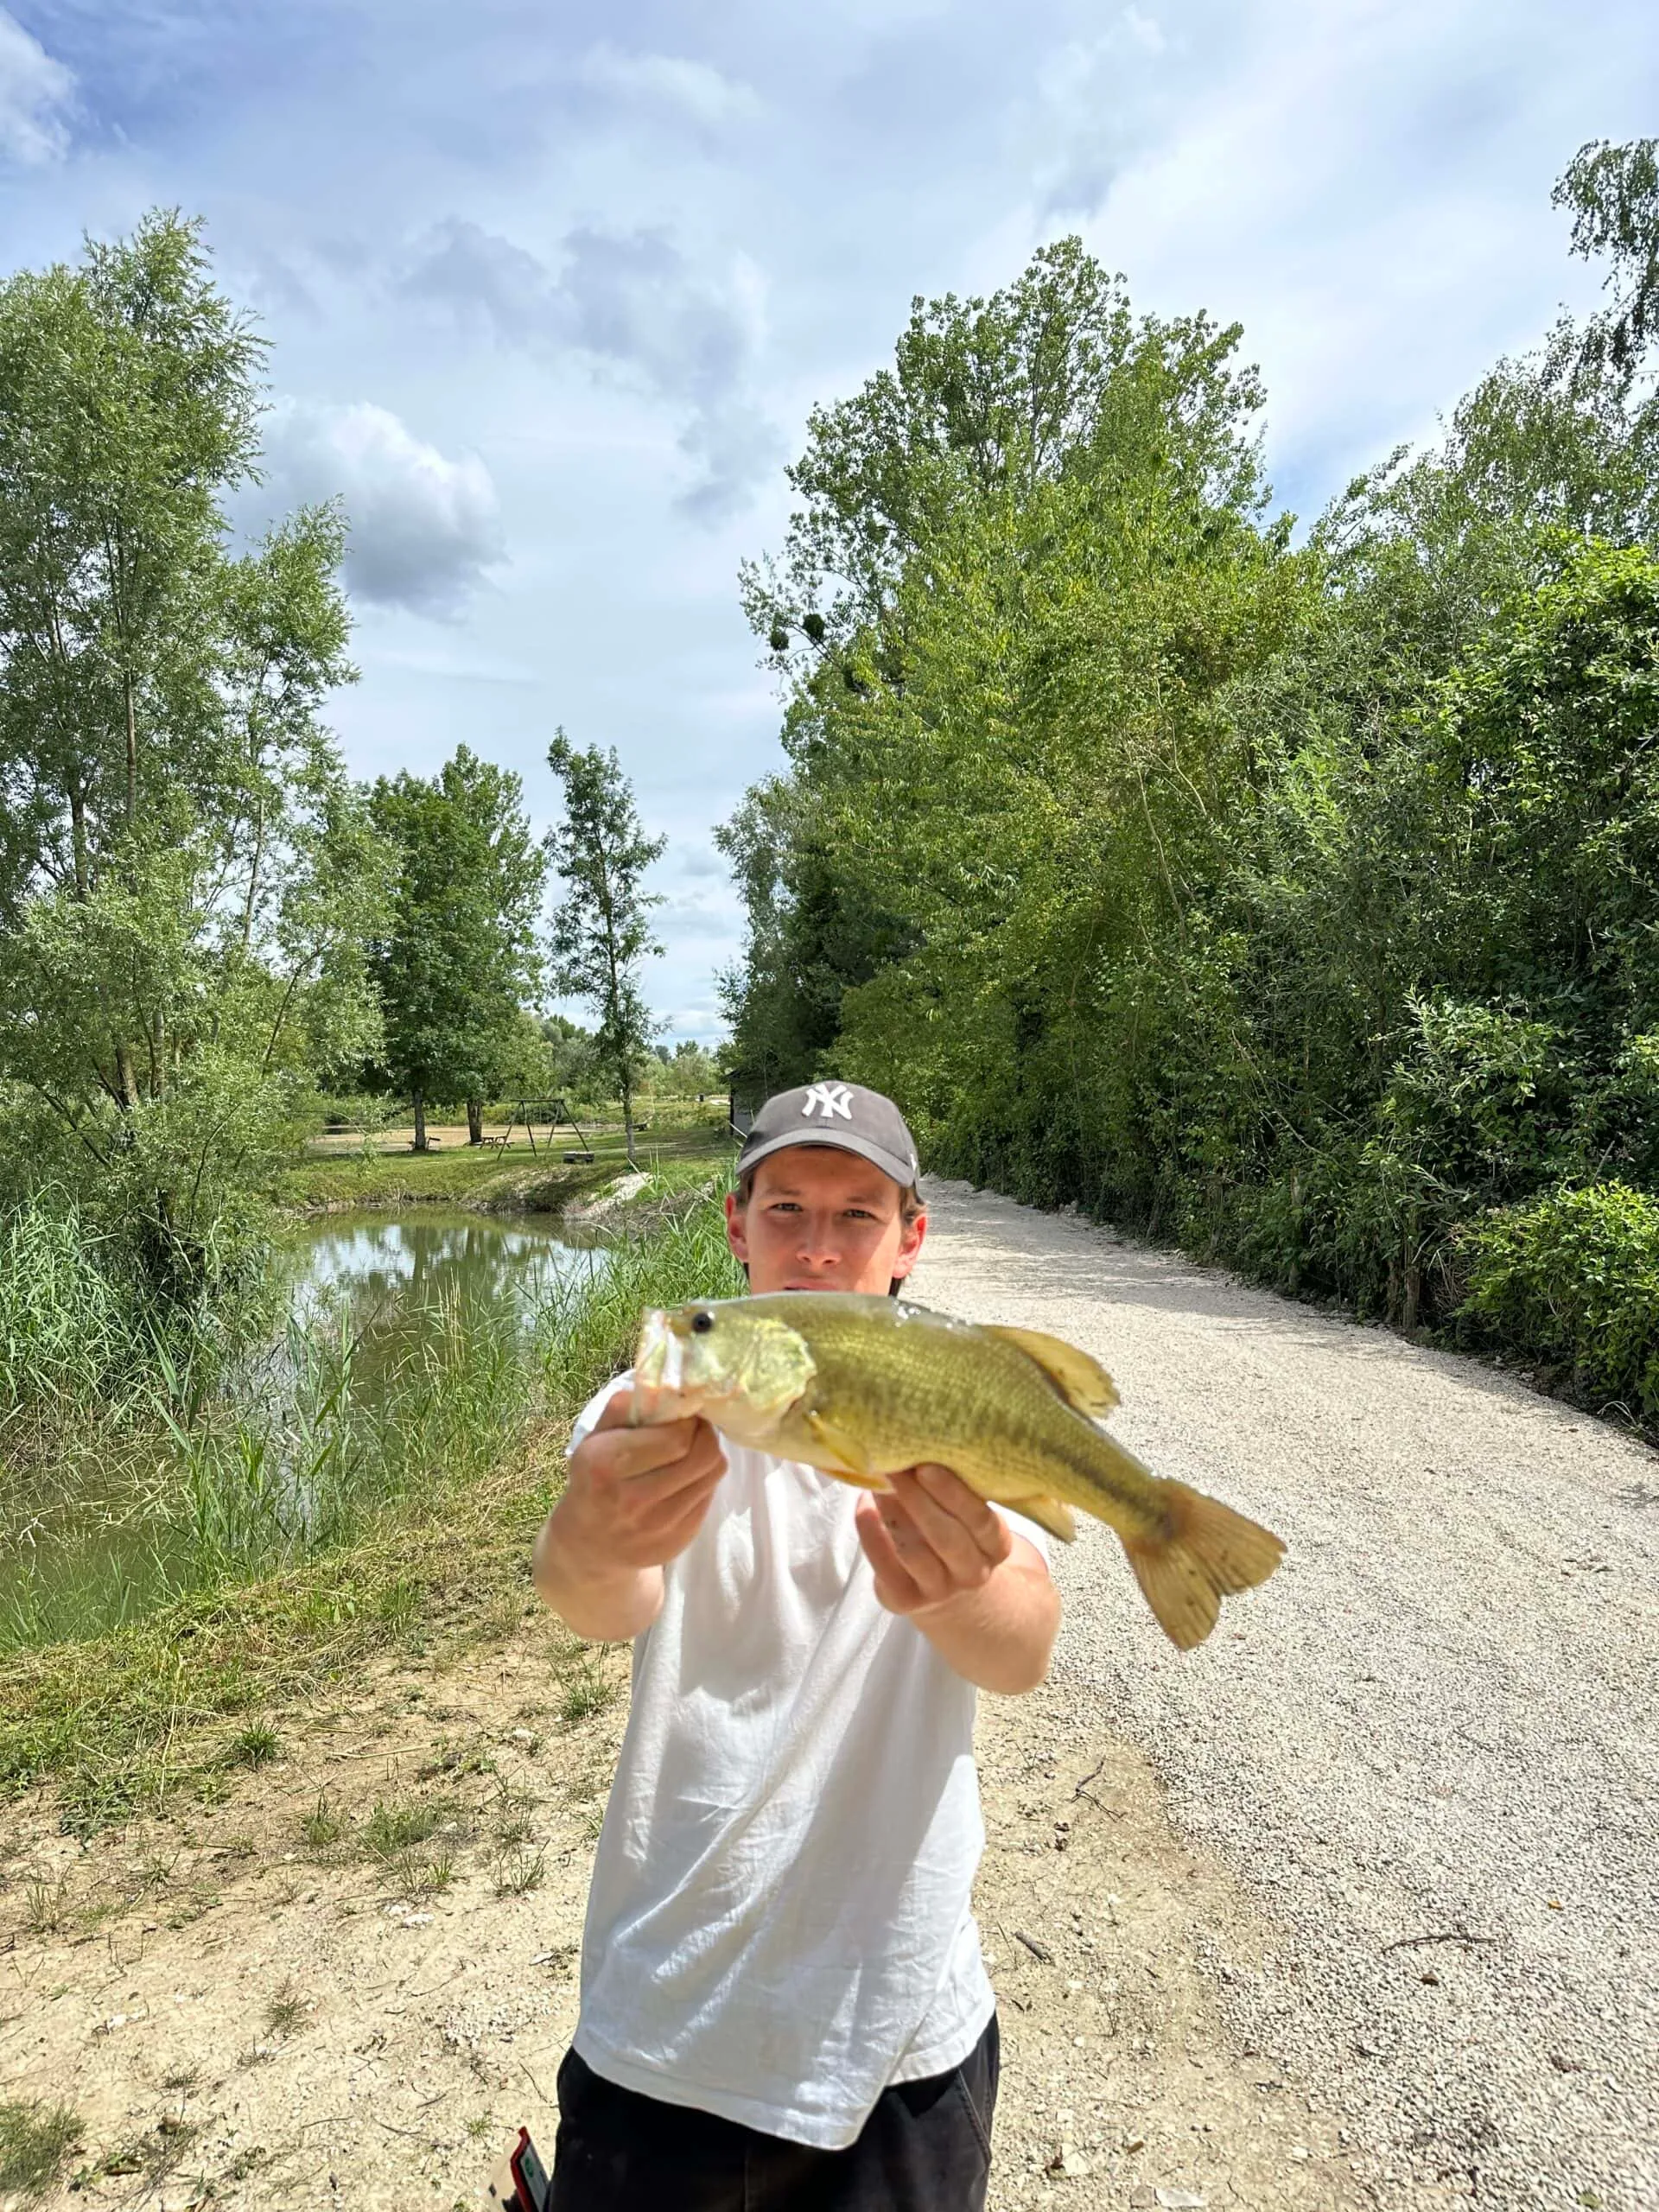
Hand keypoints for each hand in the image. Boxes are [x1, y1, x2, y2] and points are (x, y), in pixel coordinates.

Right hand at [554, 1386, 726, 1575]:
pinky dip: (703, 1480)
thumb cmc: (593, 1481)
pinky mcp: (679, 1539)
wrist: (588, 1547)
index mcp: (606, 1465)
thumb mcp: (593, 1440)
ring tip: (692, 1449)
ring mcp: (659, 1525)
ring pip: (712, 1473)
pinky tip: (685, 1477)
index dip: (686, 1419)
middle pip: (701, 1453)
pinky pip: (709, 1495)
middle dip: (703, 1432)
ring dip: (708, 1454)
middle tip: (694, 1427)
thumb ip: (622, 1408)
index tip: (681, 1413)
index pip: (675, 1437)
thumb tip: (659, 1385)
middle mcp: (633, 1499)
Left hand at [855, 1463, 1013, 1616]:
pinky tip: (864, 1506)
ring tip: (878, 1481)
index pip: (980, 1520)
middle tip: (896, 1467)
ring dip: (893, 1513)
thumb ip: (952, 1487)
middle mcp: (972, 1572)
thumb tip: (916, 1443)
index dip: (954, 1493)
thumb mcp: (966, 1514)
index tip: (927, 1465)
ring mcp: (938, 1590)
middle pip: (947, 1538)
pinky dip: (872, 1535)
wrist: (947, 1588)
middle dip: (919, 1499)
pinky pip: (885, 1567)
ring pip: (915, 1554)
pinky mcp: (904, 1600)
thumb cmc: (955, 1531)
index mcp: (995, 1545)